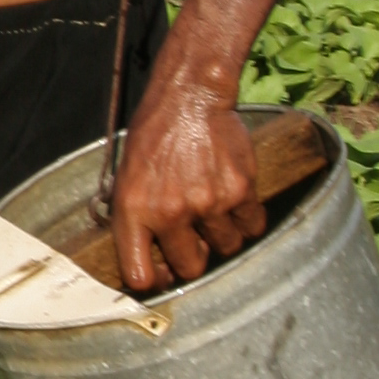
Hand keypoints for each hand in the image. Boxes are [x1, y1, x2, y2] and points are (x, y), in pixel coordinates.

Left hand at [111, 71, 263, 290]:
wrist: (190, 98)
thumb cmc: (155, 135)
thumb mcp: (127, 175)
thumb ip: (134, 216)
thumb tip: (144, 256)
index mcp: (133, 210)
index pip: (140, 275)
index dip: (154, 280)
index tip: (162, 274)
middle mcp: (169, 212)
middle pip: (190, 269)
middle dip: (194, 258)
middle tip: (195, 239)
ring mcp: (207, 203)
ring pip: (226, 248)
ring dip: (222, 237)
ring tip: (214, 211)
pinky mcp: (239, 191)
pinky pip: (251, 227)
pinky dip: (247, 220)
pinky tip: (235, 201)